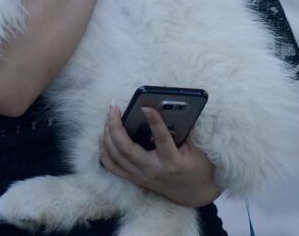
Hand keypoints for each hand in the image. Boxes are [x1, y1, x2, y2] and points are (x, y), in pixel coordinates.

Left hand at [99, 105, 222, 207]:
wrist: (192, 192)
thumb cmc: (196, 167)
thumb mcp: (194, 149)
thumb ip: (179, 132)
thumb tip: (162, 111)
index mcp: (172, 162)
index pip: (161, 139)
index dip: (154, 121)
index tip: (146, 106)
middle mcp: (153, 170)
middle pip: (127, 149)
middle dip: (116, 126)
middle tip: (113, 108)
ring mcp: (141, 176)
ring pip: (116, 156)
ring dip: (108, 135)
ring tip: (108, 117)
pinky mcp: (135, 180)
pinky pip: (113, 167)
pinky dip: (105, 151)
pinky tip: (103, 137)